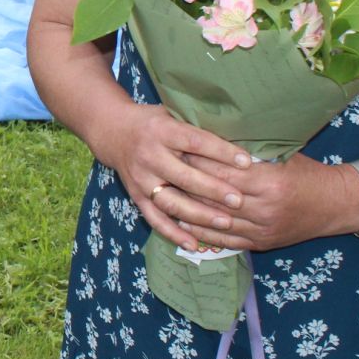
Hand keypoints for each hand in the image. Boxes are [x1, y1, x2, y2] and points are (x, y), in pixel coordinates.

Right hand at [91, 103, 254, 251]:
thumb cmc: (152, 121)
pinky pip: (155, 219)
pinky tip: (195, 244)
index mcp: (161, 131)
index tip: (247, 162)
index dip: (221, 152)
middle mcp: (149, 156)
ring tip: (225, 223)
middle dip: (213, 190)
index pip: (195, 142)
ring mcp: (141, 179)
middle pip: (184, 176)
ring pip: (171, 202)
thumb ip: (196, 127)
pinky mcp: (136, 196)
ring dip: (199, 215)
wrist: (112, 131)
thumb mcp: (171, 114)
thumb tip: (237, 139)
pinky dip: (174, 234)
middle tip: (239, 201)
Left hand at [165, 151, 358, 252]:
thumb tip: (217, 135)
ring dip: (188, 211)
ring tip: (164, 198)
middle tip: (163, 172)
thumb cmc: (310, 173)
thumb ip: (252, 152)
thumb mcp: (284, 156)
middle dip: (187, 184)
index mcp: (269, 181)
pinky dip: (203, 233)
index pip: (224, 171)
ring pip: (216, 221)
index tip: (178, 149)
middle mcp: (264, 208)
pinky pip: (226, 241)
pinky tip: (183, 225)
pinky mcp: (261, 243)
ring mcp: (262, 229)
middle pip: (214, 197)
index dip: (199, 161)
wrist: (337, 205)